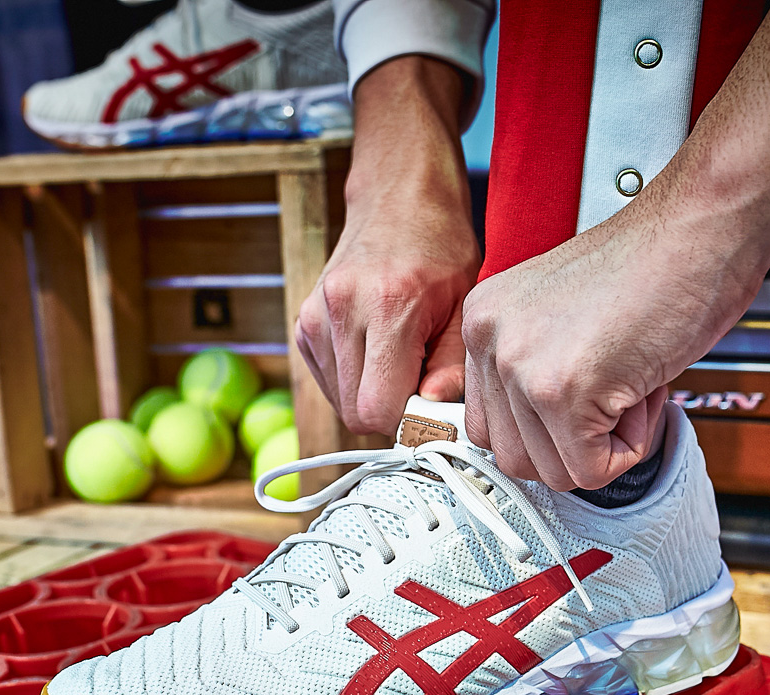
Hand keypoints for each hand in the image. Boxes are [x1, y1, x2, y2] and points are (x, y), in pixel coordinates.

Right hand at [296, 57, 478, 434]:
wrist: (398, 198)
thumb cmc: (441, 250)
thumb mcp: (467, 305)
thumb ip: (455, 366)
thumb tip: (436, 413)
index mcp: (388, 305)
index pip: (377, 408)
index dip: (409, 420)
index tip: (433, 404)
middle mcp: (341, 309)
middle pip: (355, 412)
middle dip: (392, 411)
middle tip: (421, 380)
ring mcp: (314, 316)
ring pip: (340, 401)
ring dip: (372, 395)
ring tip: (401, 356)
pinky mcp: (302, 323)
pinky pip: (328, 382)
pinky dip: (355, 380)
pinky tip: (377, 349)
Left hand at [463, 2, 769, 489]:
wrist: (699, 229)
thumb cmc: (655, 262)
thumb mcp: (563, 315)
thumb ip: (536, 366)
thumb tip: (536, 435)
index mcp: (484, 319)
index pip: (487, 425)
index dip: (545, 429)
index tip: (580, 410)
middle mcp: (491, 340)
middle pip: (514, 458)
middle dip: (573, 444)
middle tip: (615, 393)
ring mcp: (522, 366)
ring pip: (552, 472)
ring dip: (603, 445)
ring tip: (630, 383)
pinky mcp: (564, 392)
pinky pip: (593, 470)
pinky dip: (631, 447)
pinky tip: (643, 391)